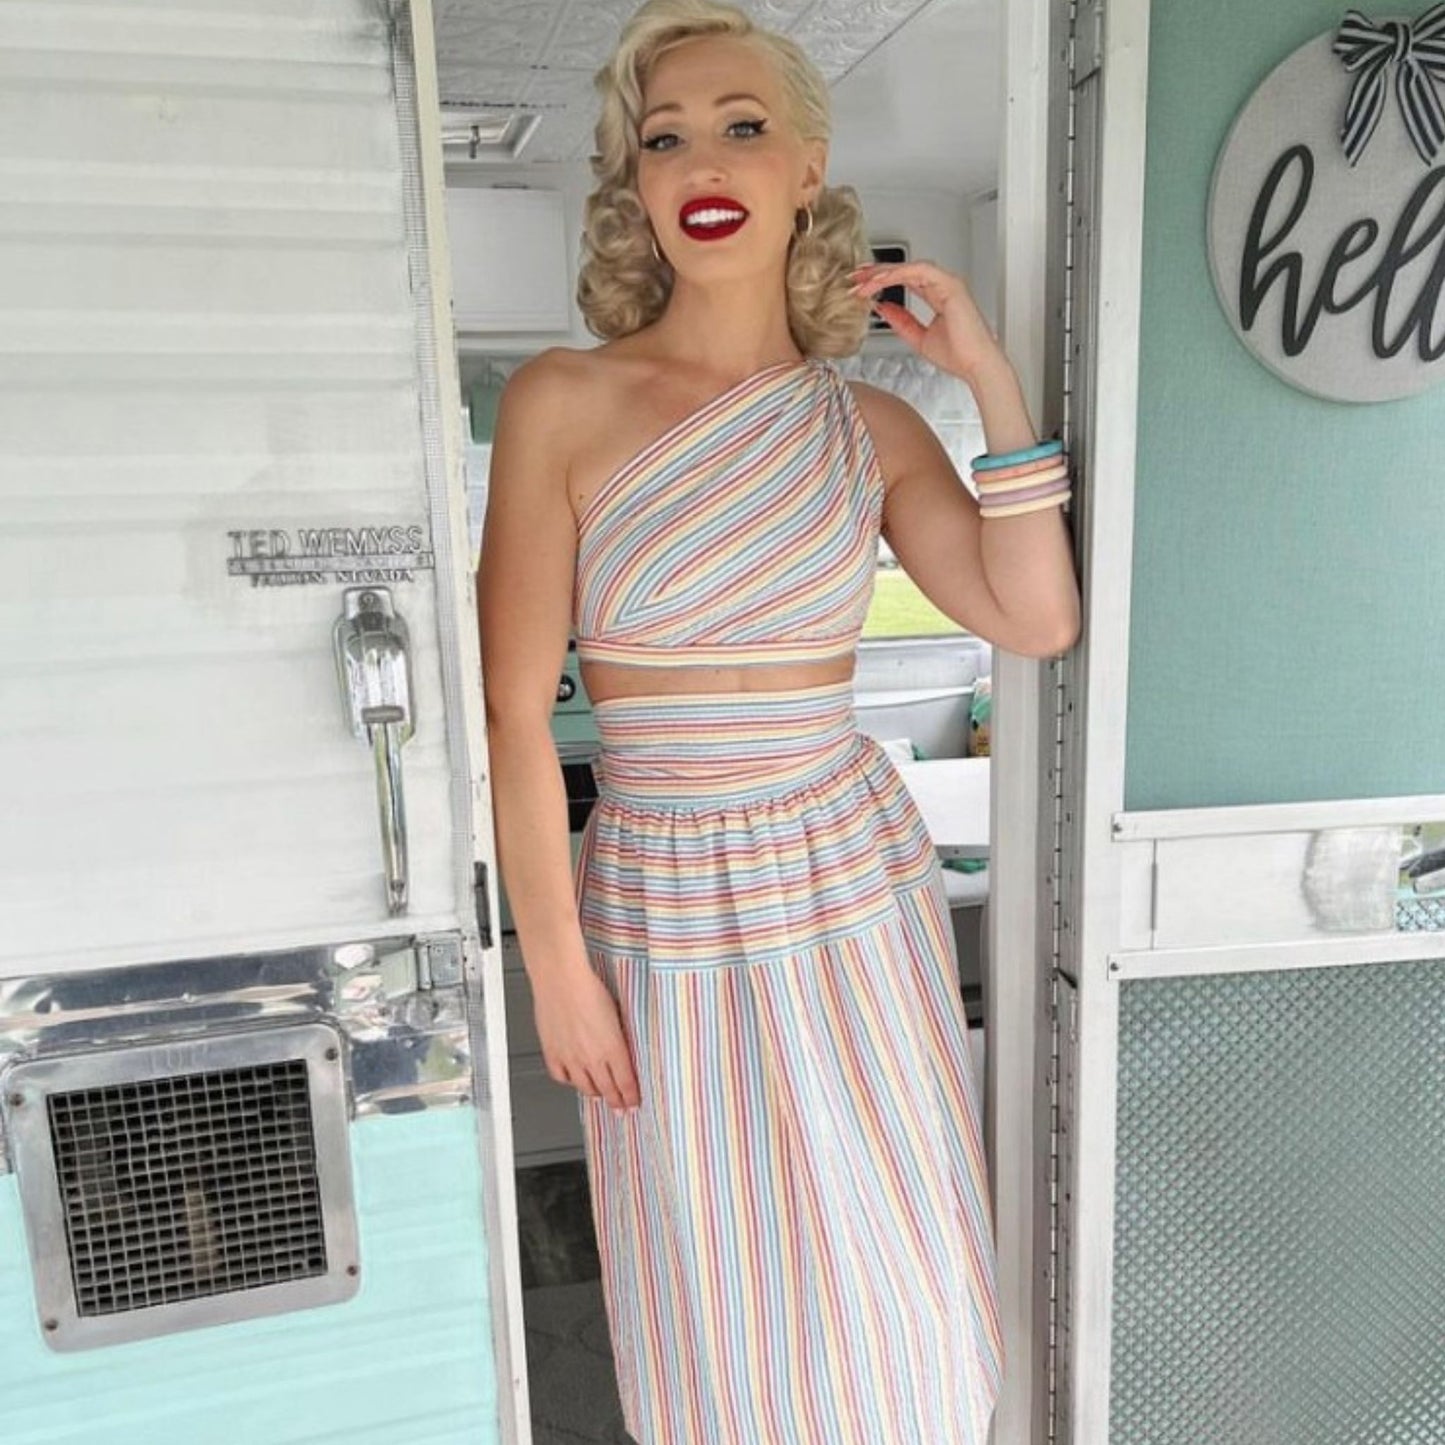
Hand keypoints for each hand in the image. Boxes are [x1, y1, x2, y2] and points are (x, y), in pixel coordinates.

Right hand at [532, 963, 640, 1112]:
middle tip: (620, 1108)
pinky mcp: (553, 1053)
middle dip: (616, 1101)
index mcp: (613, 1047)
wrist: (561, 980)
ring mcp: (571, 1058)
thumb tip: (623, 1049)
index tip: (634, 1104)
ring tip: (600, 1095)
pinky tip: (574, 1078)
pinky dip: (569, 1081)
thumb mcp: (618, 1013)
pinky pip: (561, 1077)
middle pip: (607, 1090)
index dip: (631, 1097)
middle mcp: (592, 1057)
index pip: (626, 1083)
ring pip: (585, 1087)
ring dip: (595, 1093)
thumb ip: (620, 1037)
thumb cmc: (589, 988)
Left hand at [849, 260, 1005, 381]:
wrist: (975, 366)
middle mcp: (943, 285)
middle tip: (854, 277)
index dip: (881, 279)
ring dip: (883, 273)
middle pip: (904, 269)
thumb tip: (882, 308)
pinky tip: (880, 281)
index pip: (905, 279)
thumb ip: (901, 321)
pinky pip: (919, 271)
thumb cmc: (958, 355)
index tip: (860, 285)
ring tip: (862, 281)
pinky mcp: (950, 285)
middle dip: (877, 272)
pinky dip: (898, 274)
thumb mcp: (918, 338)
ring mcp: (947, 282)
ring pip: (909, 267)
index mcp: (937, 295)